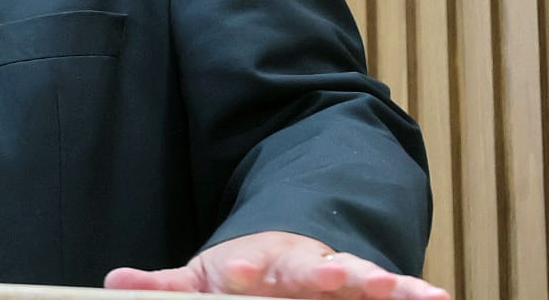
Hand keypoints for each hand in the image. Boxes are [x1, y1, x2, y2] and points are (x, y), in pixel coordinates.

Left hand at [104, 230, 449, 298]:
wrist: (288, 252)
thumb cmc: (242, 275)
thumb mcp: (200, 279)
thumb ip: (163, 287)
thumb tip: (113, 282)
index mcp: (258, 267)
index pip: (251, 270)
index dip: (247, 272)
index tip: (242, 271)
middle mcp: (303, 271)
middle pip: (316, 273)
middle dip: (333, 275)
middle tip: (349, 277)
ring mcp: (338, 279)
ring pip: (364, 279)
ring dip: (385, 283)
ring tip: (408, 289)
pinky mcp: (362, 289)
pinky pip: (391, 292)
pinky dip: (412, 292)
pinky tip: (435, 297)